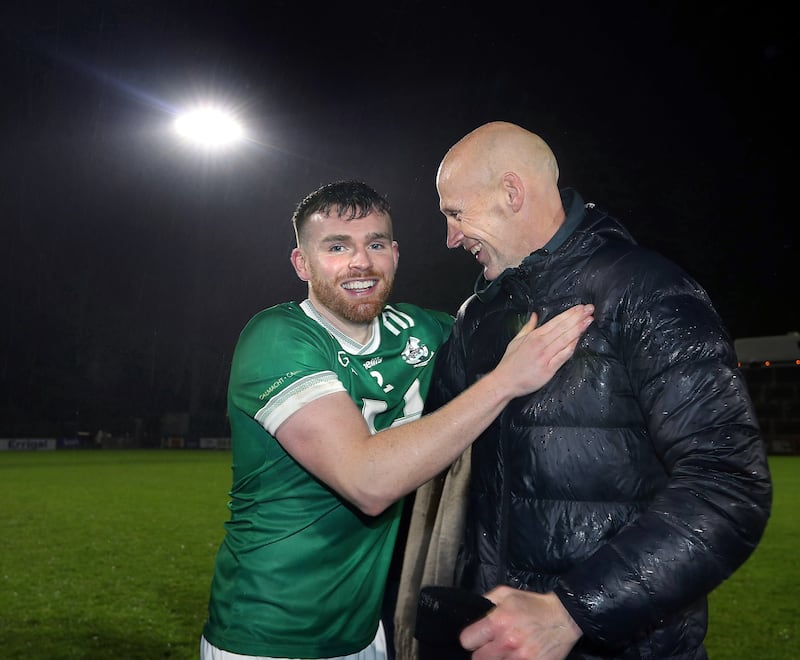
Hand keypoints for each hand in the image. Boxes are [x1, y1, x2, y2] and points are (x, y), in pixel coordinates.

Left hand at [459, 587, 581, 659]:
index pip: (467, 640)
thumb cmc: (533, 604)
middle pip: (478, 659)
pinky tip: (517, 655)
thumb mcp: (506, 594)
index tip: (477, 637)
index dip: (471, 638)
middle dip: (482, 652)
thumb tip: (472, 613)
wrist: (563, 617)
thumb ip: (486, 602)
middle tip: (491, 646)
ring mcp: (521, 658)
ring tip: (506, 650)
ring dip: (498, 658)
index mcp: (497, 622)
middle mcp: (507, 642)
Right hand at [496, 304, 593, 397]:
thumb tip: (535, 315)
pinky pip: (563, 355)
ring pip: (565, 339)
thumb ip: (527, 327)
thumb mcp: (516, 340)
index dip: (569, 314)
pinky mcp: (549, 369)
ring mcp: (545, 356)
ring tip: (588, 320)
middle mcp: (540, 344)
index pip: (556, 321)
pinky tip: (579, 338)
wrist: (504, 381)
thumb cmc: (509, 363)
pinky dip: (572, 346)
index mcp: (533, 336)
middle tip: (589, 309)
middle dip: (577, 317)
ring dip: (578, 329)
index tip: (580, 307)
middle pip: (563, 328)